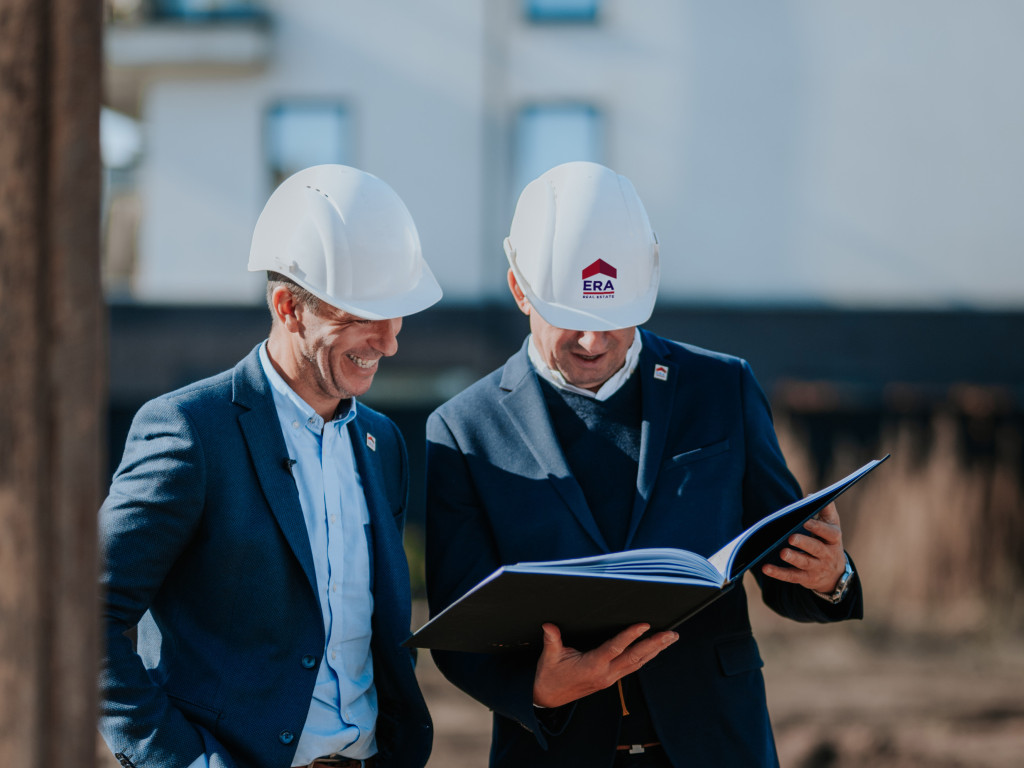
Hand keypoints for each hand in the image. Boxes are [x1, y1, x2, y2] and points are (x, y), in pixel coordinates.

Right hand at [532, 622, 677, 708]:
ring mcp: (609, 678)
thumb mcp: (549, 657)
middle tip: (671, 634)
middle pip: (635, 657)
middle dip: (655, 645)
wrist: (548, 698)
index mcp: (592, 666)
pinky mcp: (610, 679)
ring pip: (637, 663)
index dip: (630, 636)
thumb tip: (549, 626)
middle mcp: (605, 674)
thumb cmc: (549, 676)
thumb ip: (552, 640)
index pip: (615, 648)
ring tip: (670, 639)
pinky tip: (654, 650)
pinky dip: (645, 657)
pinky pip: (632, 667)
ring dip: (655, 651)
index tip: (644, 625)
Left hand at [761, 502, 846, 592]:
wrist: (835, 575)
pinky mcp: (806, 579)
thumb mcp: (832, 526)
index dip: (818, 527)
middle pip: (816, 549)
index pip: (829, 533)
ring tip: (783, 552)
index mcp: (833, 539)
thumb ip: (825, 510)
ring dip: (793, 558)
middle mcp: (827, 554)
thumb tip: (812, 495)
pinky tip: (766, 568)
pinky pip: (792, 576)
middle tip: (791, 537)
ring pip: (805, 564)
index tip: (805, 521)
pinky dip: (778, 573)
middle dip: (804, 543)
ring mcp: (817, 568)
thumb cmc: (828, 542)